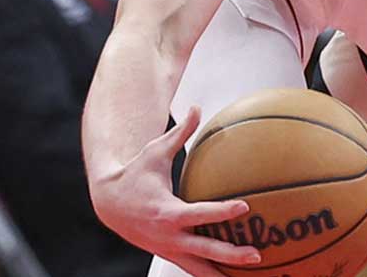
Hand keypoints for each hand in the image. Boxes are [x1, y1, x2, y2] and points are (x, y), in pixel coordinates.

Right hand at [88, 107, 261, 276]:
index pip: (198, 214)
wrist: (109, 204)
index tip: (244, 206)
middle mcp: (169, 237)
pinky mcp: (171, 256)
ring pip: (201, 269)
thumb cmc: (136, 174)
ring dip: (224, 275)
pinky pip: (196, 269)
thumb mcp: (154, 152)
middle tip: (257, 255)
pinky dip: (214, 275)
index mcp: (167, 212)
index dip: (221, 211)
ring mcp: (170, 250)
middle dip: (231, 255)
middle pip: (205, 250)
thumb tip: (196, 106)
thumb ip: (179, 133)